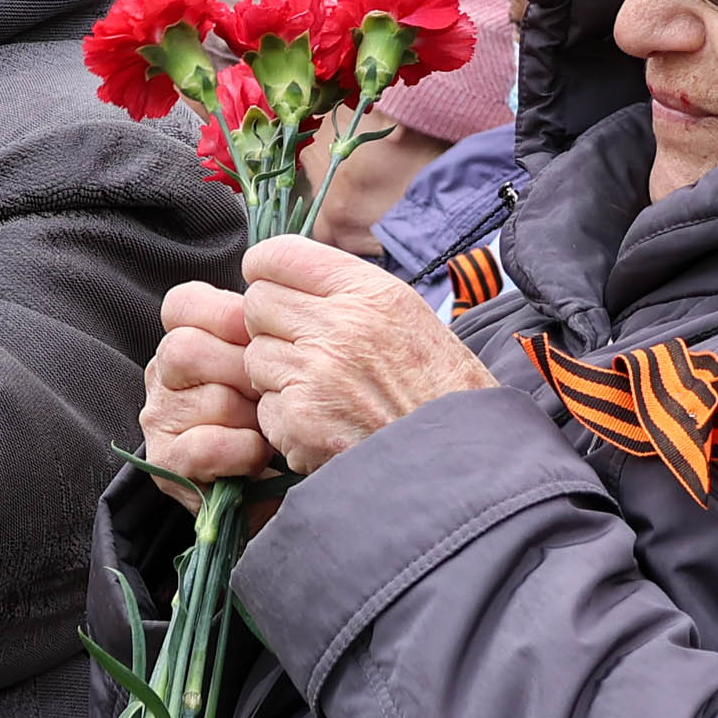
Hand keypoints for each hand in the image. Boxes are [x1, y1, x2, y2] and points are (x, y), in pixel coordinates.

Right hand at [142, 285, 270, 484]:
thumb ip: (265, 333)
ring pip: (207, 398)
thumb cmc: (276, 418)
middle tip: (270, 392)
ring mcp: (159, 419)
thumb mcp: (272, 365)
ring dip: (250, 416)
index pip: (183, 305)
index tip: (258, 334)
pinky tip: (258, 455)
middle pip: (187, 348)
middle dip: (243, 370)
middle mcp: (163, 376)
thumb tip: (281, 305)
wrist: (273, 488)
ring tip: (269, 429)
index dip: (224, 314)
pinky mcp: (166, 464)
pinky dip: (241, 450)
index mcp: (185, 340)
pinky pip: (204, 445)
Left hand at [232, 236, 488, 476]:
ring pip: (255, 356)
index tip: (272, 284)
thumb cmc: (442, 393)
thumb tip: (291, 281)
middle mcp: (340, 326)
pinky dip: (286, 421)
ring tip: (323, 393)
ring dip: (277, 376)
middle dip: (272, 326)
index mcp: (371, 294)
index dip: (267, 271)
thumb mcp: (410, 319)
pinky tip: (324, 426)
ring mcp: (316, 375)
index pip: (279, 254)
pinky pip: (264, 408)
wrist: (461, 463)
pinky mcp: (300, 420)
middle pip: (257, 302)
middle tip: (304, 349)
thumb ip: (350, 294)